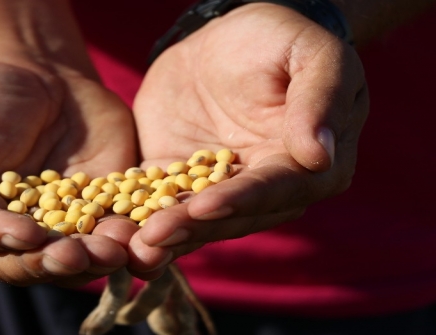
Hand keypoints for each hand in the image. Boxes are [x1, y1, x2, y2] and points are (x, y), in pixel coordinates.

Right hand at [0, 61, 138, 286]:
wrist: (29, 77)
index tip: (23, 232)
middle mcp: (10, 236)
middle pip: (31, 261)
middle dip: (55, 261)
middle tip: (77, 254)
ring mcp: (59, 228)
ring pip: (79, 256)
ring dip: (99, 258)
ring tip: (118, 248)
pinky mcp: (100, 211)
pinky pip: (117, 230)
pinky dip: (134, 237)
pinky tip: (150, 236)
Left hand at [128, 3, 368, 278]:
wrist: (223, 40)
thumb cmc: (276, 40)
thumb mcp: (310, 53)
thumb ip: (320, 98)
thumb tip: (319, 156)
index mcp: (308, 165)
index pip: (277, 188)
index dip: (242, 199)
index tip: (206, 205)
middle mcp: (267, 190)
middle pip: (233, 217)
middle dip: (194, 227)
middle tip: (155, 235)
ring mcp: (222, 191)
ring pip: (198, 221)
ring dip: (168, 235)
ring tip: (136, 246)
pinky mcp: (181, 184)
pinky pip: (165, 207)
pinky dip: (144, 223)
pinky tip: (121, 237)